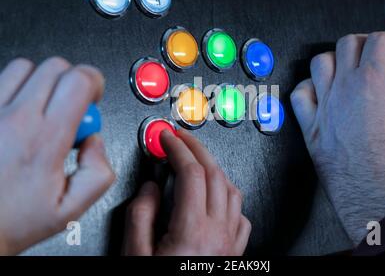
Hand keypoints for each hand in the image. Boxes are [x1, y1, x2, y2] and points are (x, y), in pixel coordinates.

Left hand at [0, 57, 114, 253]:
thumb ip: (99, 174)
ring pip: (24, 68)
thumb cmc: (10, 220)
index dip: (95, 82)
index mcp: (43, 141)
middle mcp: (14, 120)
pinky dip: (15, 91)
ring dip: (41, 83)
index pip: (78, 81)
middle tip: (71, 108)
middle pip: (55, 67)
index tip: (94, 98)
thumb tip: (96, 142)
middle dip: (73, 81)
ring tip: (41, 111)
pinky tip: (18, 116)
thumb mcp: (70, 210)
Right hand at [122, 129, 250, 255]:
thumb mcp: (134, 256)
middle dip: (197, 149)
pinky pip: (240, 216)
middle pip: (215, 174)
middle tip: (182, 137)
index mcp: (192, 232)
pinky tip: (216, 197)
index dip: (178, 149)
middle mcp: (217, 235)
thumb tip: (149, 189)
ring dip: (215, 170)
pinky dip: (228, 198)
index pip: (191, 173)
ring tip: (198, 161)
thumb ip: (139, 218)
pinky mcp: (235, 252)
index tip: (167, 138)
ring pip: (233, 191)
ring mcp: (230, 243)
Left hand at [290, 32, 384, 243]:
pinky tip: (320, 90)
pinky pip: (300, 95)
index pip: (378, 41)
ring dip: (336, 59)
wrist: (376, 192)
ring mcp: (324, 106)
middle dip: (364, 42)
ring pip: (320, 63)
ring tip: (348, 67)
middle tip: (375, 53)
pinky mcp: (311, 126)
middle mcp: (343, 88)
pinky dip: (309, 86)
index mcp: (372, 81)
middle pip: (347, 44)